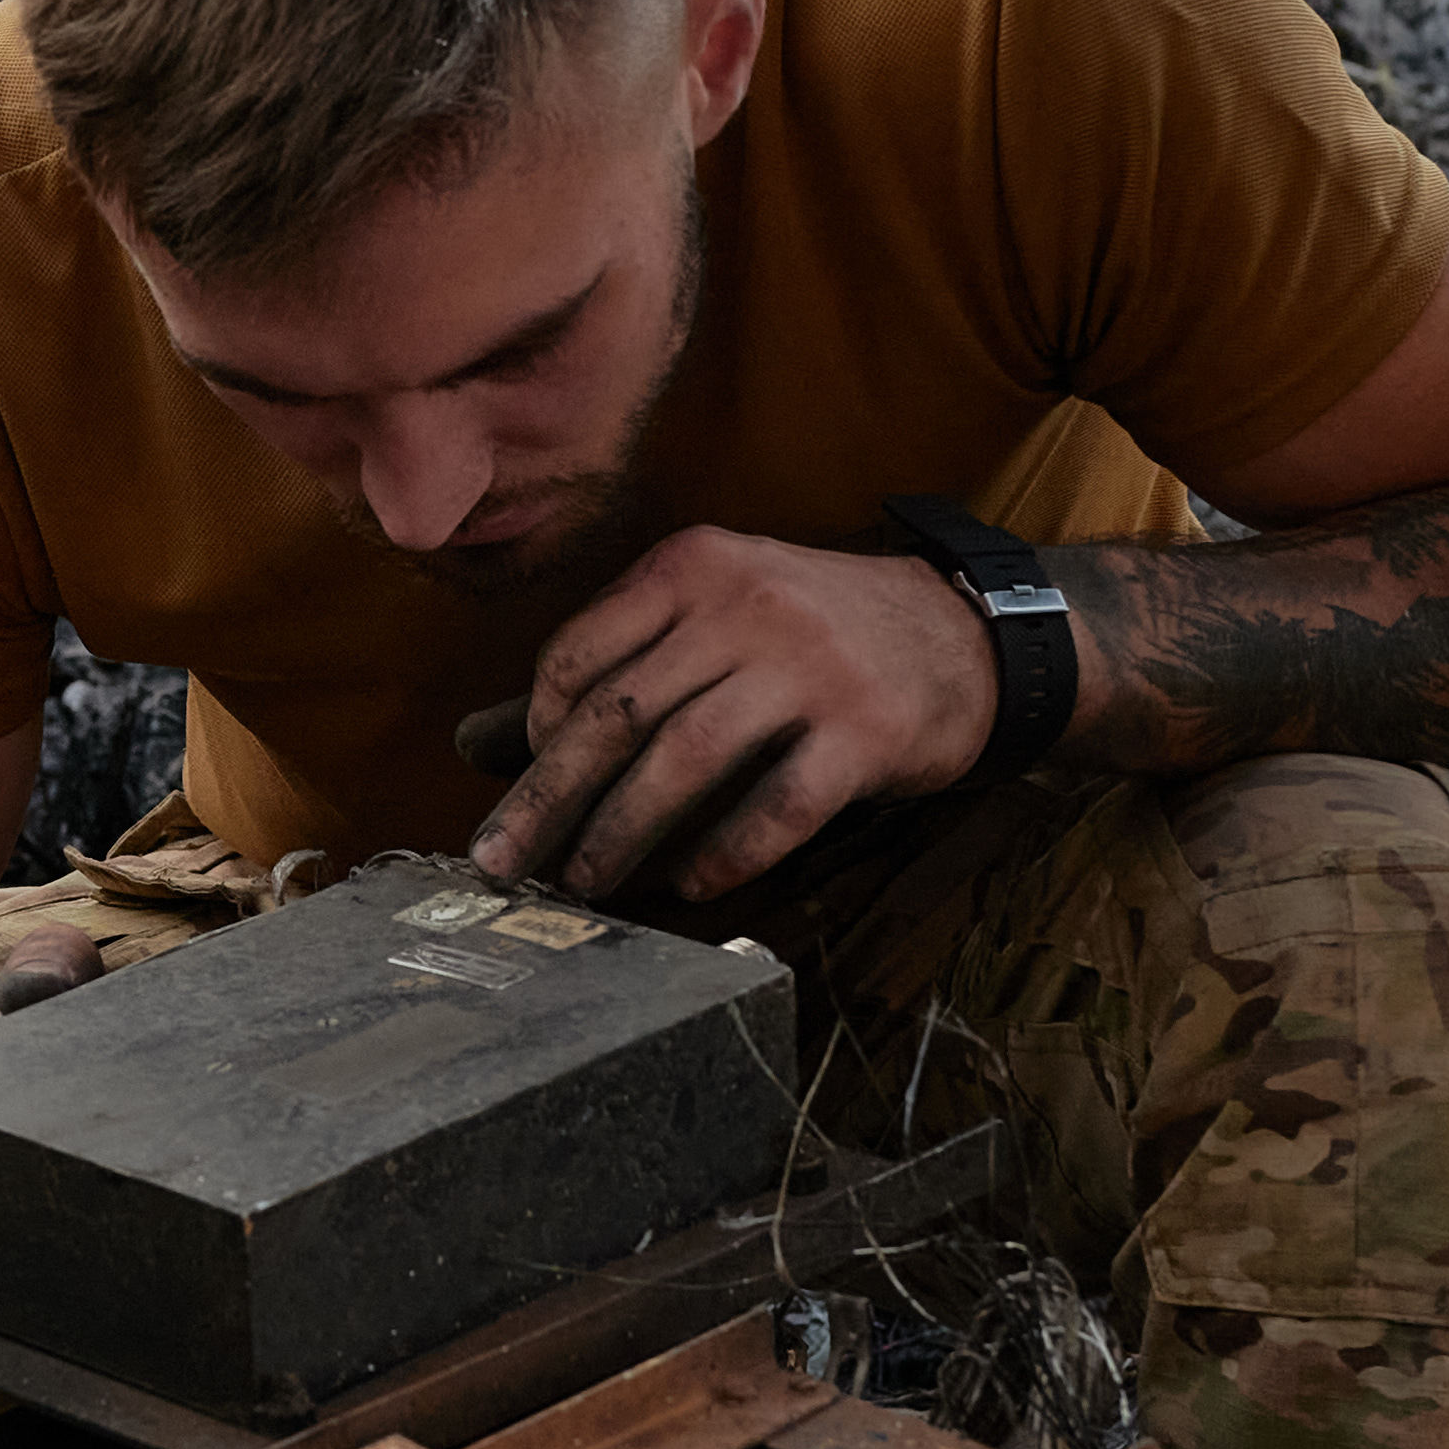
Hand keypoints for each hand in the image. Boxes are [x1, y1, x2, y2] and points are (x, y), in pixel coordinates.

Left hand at [486, 529, 996, 903]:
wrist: (965, 633)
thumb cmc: (816, 633)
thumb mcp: (719, 609)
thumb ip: (619, 661)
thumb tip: (483, 742)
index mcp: (695, 566)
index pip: (579, 652)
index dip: (536, 729)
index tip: (527, 782)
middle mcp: (746, 605)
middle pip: (618, 714)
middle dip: (548, 797)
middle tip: (503, 861)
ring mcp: (811, 666)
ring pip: (685, 760)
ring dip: (623, 833)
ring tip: (589, 881)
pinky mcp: (867, 730)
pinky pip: (778, 805)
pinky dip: (727, 852)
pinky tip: (694, 883)